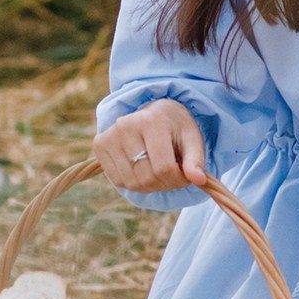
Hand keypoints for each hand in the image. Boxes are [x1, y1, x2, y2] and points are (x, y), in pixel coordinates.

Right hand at [92, 99, 209, 192]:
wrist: (153, 113)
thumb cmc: (175, 128)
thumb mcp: (192, 140)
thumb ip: (195, 160)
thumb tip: (199, 180)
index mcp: (152, 120)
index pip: (164, 168)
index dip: (178, 179)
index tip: (186, 175)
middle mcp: (126, 125)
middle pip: (146, 177)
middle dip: (164, 183)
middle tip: (172, 174)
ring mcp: (109, 135)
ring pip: (131, 182)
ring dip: (149, 185)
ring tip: (158, 170)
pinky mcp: (99, 145)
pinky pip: (118, 181)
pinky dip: (134, 182)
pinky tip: (142, 168)